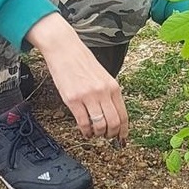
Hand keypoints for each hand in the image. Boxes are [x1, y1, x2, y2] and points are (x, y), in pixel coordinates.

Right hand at [27, 13, 128, 141]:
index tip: (122, 138)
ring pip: (99, 125)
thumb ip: (109, 93)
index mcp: (113, 86)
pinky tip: (84, 131)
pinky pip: (83, 122)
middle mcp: (103, 92)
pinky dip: (85, 131)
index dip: (124, 130)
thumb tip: (113, 114)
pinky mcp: (72, 99)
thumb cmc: (83, 62)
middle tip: (107, 137)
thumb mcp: (103, 76)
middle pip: (114, 122)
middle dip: (111, 134)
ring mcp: (88, 96)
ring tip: (95, 133)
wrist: (65, 50)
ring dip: (98, 134)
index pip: (123, 114)